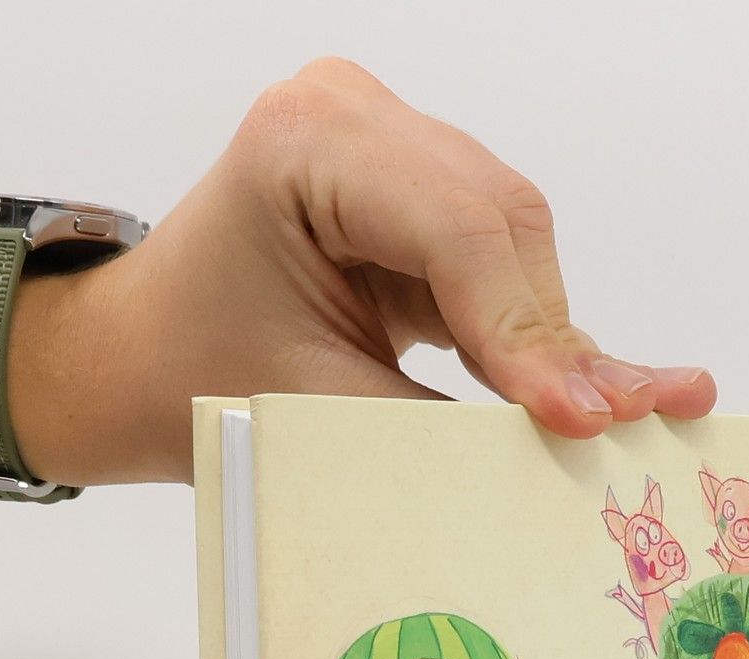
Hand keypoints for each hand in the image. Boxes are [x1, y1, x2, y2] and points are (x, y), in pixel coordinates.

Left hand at [13, 60, 716, 485]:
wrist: (131, 364)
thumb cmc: (187, 381)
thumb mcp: (316, 412)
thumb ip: (442, 428)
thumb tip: (566, 454)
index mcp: (307, 139)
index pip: (454, 228)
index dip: (526, 332)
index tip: (578, 418)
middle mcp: (353, 115)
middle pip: (500, 224)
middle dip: (553, 337)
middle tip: (617, 425)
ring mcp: (386, 145)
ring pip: (513, 241)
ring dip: (553, 339)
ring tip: (616, 416)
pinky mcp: (408, 193)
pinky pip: (494, 262)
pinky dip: (530, 335)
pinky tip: (589, 388)